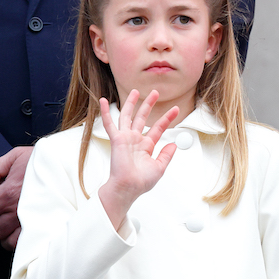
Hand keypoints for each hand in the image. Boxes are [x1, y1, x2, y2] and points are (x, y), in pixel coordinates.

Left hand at [0, 145, 32, 249]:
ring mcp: (30, 222)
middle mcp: (17, 210)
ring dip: (6, 233)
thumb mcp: (15, 156)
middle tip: (3, 211)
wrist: (67, 164)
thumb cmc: (40, 160)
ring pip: (6, 241)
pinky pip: (22, 245)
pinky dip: (19, 240)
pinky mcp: (41, 229)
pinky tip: (22, 228)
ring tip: (13, 221)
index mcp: (8, 192)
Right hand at [97, 90, 179, 231]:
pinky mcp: (116, 139)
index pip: (158, 128)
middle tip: (155, 92)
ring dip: (131, 103)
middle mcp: (135, 140)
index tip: (175, 109)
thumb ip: (166, 155)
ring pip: (128, 116)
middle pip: (142, 117)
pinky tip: (103, 101)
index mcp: (146, 146)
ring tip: (135, 91)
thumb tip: (174, 145)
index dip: (167, 118)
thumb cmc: (141, 182)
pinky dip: (106, 112)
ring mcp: (125, 138)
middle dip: (148, 104)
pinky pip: (109, 124)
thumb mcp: (159, 167)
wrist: (128, 187)